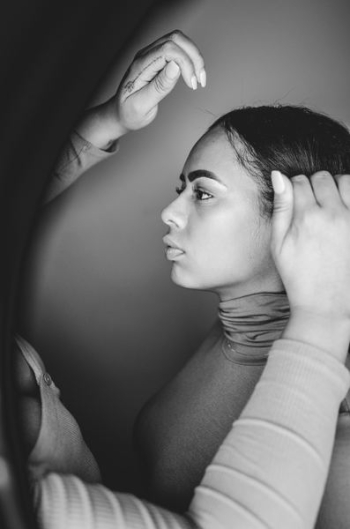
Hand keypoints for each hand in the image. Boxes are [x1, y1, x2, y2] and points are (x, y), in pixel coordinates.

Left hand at [112, 30, 205, 133]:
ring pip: (179, 42)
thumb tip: (175, 66)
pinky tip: (192, 76)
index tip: (192, 85)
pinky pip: (177, 50)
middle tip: (200, 81)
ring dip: (194, 57)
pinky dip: (190, 60)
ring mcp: (151, 55)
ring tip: (199, 80)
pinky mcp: (157, 60)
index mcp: (140, 66)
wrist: (120, 114)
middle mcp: (145, 55)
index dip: (186, 63)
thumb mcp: (142, 105)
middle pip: (176, 39)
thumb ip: (159, 86)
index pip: (168, 50)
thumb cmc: (129, 113)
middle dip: (193, 57)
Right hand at [271, 170, 349, 358]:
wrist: (326, 305)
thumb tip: (278, 175)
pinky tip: (343, 214)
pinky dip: (349, 200)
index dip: (293, 189)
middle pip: (322, 178)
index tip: (295, 203)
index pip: (299, 181)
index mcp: (307, 217)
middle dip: (314, 186)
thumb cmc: (298, 277)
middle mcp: (333, 214)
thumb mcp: (279, 245)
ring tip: (330, 206)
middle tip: (311, 206)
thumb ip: (280, 208)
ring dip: (336, 187)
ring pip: (346, 181)